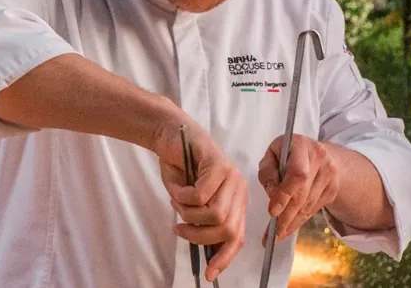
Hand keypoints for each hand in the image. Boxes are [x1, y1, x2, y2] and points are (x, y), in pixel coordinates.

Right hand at [154, 122, 247, 281]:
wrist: (171, 136)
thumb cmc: (180, 169)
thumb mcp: (192, 203)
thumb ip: (202, 223)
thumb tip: (207, 254)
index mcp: (236, 200)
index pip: (237, 236)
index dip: (224, 257)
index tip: (209, 274)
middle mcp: (239, 188)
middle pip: (227, 229)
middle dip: (199, 236)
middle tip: (179, 228)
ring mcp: (231, 175)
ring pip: (214, 215)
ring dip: (188, 216)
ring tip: (177, 204)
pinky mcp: (218, 165)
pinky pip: (199, 197)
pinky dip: (181, 198)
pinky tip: (176, 189)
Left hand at [258, 134, 340, 243]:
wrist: (317, 152)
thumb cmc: (287, 153)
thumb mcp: (272, 154)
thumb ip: (268, 172)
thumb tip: (272, 195)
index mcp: (301, 145)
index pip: (296, 174)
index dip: (284, 194)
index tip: (272, 211)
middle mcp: (319, 158)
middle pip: (303, 193)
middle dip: (287, 216)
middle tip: (274, 232)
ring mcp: (329, 173)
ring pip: (309, 204)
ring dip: (293, 222)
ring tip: (279, 234)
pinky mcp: (333, 188)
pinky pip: (314, 208)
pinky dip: (301, 220)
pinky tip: (290, 227)